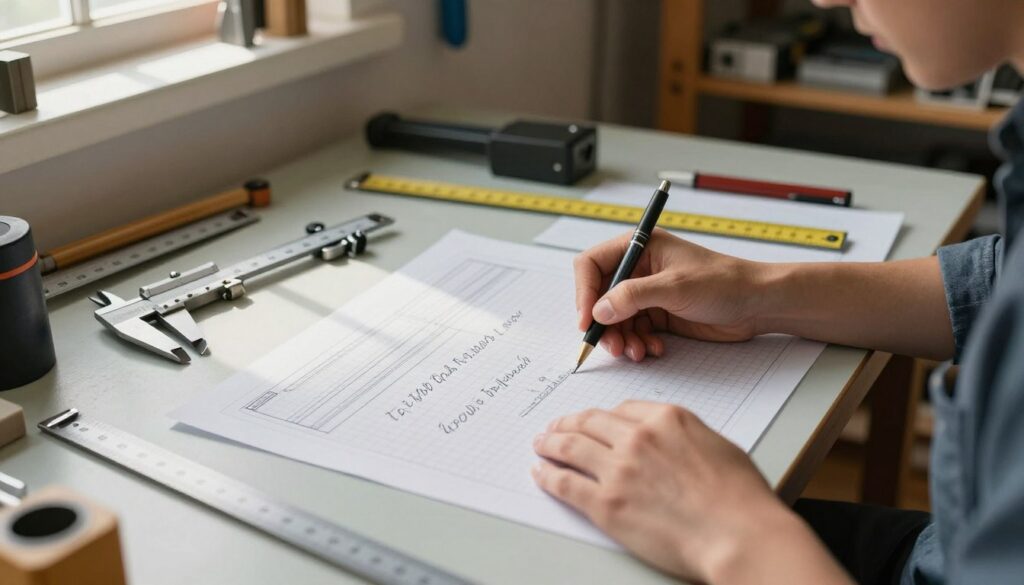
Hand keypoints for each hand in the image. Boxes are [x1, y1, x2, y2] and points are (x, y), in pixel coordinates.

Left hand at [531, 401, 802, 581]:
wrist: (739, 535)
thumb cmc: (740, 498)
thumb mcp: (717, 445)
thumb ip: (684, 436)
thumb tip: (668, 442)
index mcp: (666, 418)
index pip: (622, 409)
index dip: (602, 416)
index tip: (593, 421)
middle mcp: (638, 437)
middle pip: (590, 422)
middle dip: (568, 423)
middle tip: (555, 427)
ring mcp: (619, 470)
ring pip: (571, 447)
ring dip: (550, 443)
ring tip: (541, 444)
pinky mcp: (606, 504)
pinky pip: (566, 483)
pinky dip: (548, 476)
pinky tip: (542, 473)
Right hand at [574, 229, 766, 361]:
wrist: (757, 304)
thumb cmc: (724, 281)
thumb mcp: (675, 286)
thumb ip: (633, 296)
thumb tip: (599, 310)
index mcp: (639, 247)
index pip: (592, 265)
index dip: (584, 292)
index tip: (586, 320)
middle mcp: (639, 269)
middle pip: (600, 297)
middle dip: (603, 324)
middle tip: (611, 346)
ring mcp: (647, 293)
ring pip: (615, 319)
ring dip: (621, 338)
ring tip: (636, 352)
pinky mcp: (658, 314)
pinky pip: (634, 331)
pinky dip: (638, 343)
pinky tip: (654, 350)